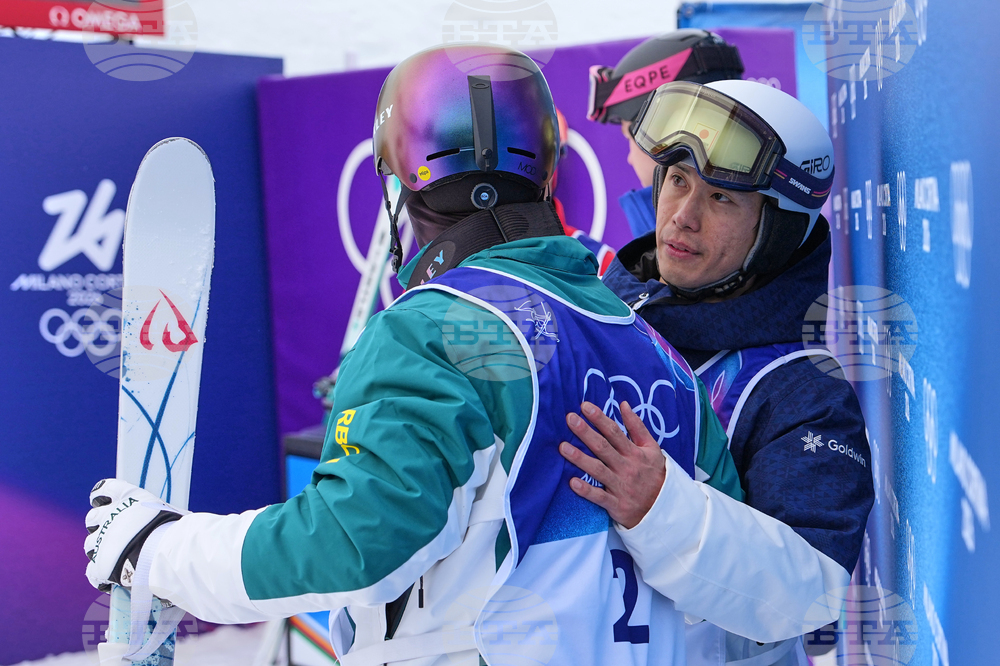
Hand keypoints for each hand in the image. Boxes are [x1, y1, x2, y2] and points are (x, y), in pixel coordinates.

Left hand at [85, 479, 183, 591]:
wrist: (165, 554)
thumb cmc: (175, 531)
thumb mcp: (168, 512)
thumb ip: (155, 513)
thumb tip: (165, 518)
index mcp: (127, 498)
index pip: (104, 488)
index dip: (102, 496)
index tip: (103, 501)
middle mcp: (109, 515)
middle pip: (92, 517)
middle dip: (99, 524)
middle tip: (113, 533)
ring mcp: (101, 540)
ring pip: (89, 544)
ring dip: (98, 549)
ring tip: (115, 557)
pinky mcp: (100, 565)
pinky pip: (92, 572)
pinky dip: (100, 575)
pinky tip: (110, 579)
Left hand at [558, 401, 666, 528]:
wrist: (664, 508)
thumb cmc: (654, 474)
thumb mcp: (652, 448)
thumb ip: (637, 427)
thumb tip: (624, 404)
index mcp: (634, 453)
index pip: (614, 432)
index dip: (599, 418)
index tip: (584, 406)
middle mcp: (626, 467)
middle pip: (603, 447)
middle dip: (586, 432)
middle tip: (570, 419)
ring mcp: (621, 486)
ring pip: (598, 470)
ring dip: (580, 459)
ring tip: (563, 447)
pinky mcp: (616, 505)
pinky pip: (599, 497)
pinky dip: (587, 490)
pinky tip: (572, 482)